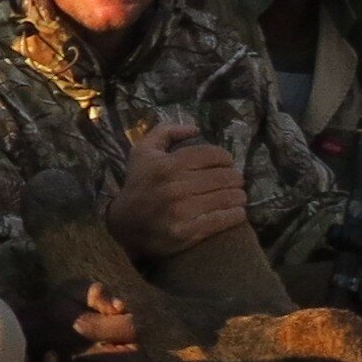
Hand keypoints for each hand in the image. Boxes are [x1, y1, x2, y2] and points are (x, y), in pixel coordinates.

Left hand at [10, 281, 145, 361]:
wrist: (26, 337)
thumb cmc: (52, 313)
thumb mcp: (69, 295)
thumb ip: (93, 293)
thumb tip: (118, 304)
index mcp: (123, 328)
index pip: (135, 329)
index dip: (112, 329)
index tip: (82, 326)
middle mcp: (126, 355)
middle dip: (108, 359)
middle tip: (78, 357)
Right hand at [110, 120, 248, 258]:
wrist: (123, 224)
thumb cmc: (138, 185)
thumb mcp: (143, 152)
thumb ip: (166, 132)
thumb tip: (195, 128)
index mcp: (168, 164)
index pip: (214, 155)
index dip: (226, 158)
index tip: (227, 164)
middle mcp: (175, 186)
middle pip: (225, 177)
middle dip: (235, 178)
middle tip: (235, 182)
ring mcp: (181, 211)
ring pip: (227, 198)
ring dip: (239, 196)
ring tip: (238, 196)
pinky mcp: (187, 232)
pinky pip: (222, 220)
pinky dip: (236, 215)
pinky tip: (237, 212)